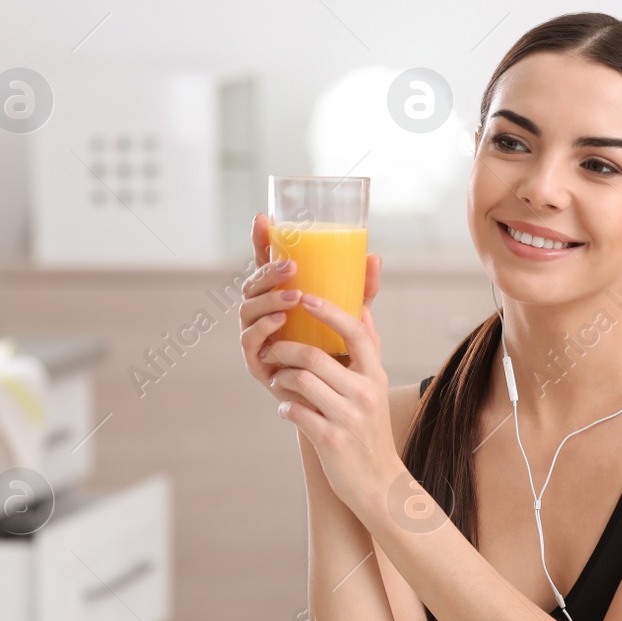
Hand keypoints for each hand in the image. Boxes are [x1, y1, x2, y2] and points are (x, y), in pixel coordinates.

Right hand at [239, 213, 383, 411]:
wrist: (332, 402)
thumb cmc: (338, 354)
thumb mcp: (353, 319)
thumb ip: (361, 291)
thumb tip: (374, 258)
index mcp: (280, 296)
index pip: (265, 264)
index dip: (261, 240)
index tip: (262, 218)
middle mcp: (262, 312)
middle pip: (252, 283)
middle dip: (268, 271)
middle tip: (293, 267)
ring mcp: (256, 335)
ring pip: (247, 309)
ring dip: (268, 299)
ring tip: (293, 297)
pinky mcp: (255, 360)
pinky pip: (249, 340)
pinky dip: (262, 329)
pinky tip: (280, 322)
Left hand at [261, 235, 397, 509]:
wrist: (378, 483)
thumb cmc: (370, 429)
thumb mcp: (376, 387)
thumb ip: (368, 349)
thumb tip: (363, 308)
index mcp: (375, 374)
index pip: (355, 331)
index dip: (328, 311)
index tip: (305, 298)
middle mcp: (365, 392)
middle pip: (315, 355)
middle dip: (284, 349)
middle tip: (270, 351)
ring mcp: (348, 416)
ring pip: (301, 380)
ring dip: (280, 377)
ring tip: (276, 380)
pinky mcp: (331, 440)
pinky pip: (296, 412)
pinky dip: (284, 407)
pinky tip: (286, 409)